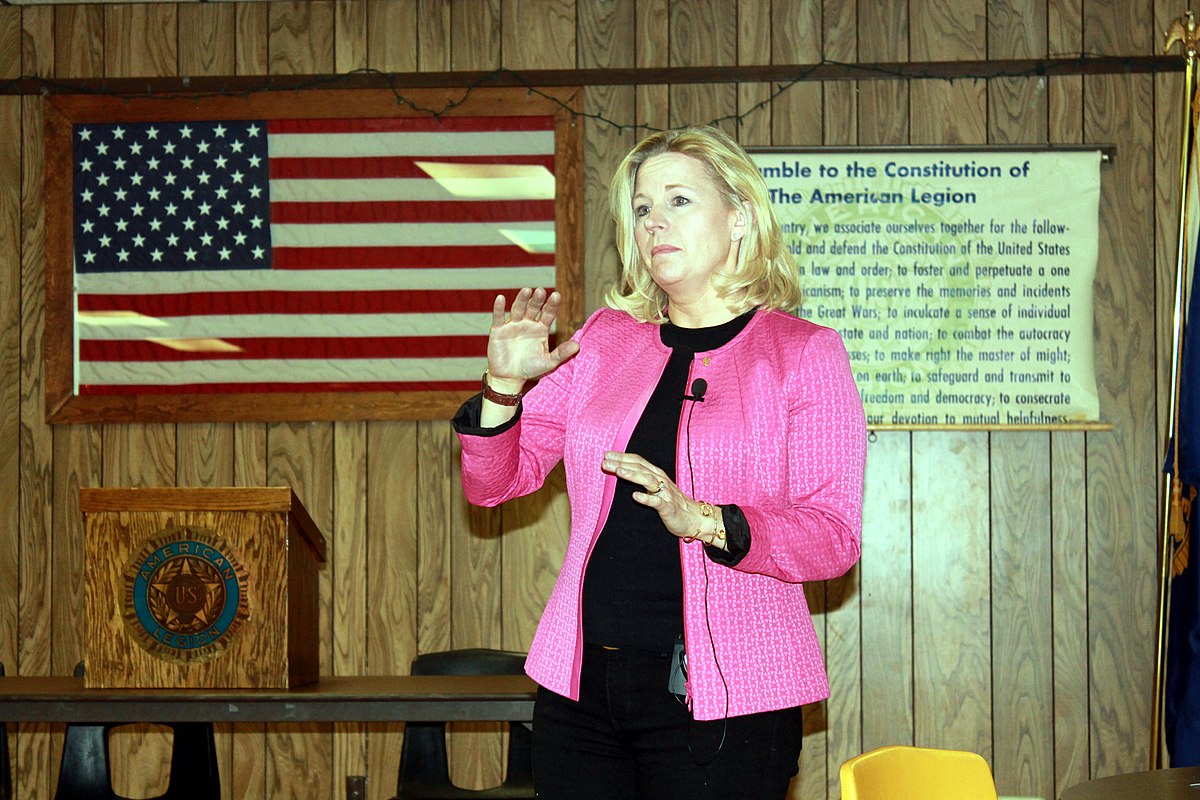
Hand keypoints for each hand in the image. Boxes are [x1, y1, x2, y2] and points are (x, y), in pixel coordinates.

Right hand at [486, 288, 579, 392]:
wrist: (509, 378)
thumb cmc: (530, 369)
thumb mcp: (548, 362)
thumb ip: (561, 353)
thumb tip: (577, 346)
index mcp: (541, 329)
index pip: (548, 314)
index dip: (552, 305)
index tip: (556, 296)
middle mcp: (528, 324)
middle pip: (533, 308)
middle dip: (537, 300)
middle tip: (541, 291)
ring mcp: (513, 325)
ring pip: (517, 309)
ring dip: (521, 300)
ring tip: (527, 290)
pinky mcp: (498, 330)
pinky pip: (498, 317)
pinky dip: (499, 308)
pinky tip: (501, 298)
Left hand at [600, 451, 725, 548]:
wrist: (694, 518)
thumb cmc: (672, 502)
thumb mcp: (657, 487)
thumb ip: (642, 478)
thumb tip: (621, 470)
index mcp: (656, 474)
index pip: (638, 461)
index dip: (622, 457)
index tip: (606, 454)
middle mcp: (661, 480)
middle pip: (640, 467)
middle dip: (622, 463)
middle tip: (604, 461)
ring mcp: (665, 493)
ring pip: (648, 480)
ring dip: (632, 475)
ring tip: (618, 471)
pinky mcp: (668, 507)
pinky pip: (656, 502)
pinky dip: (646, 498)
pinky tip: (635, 496)